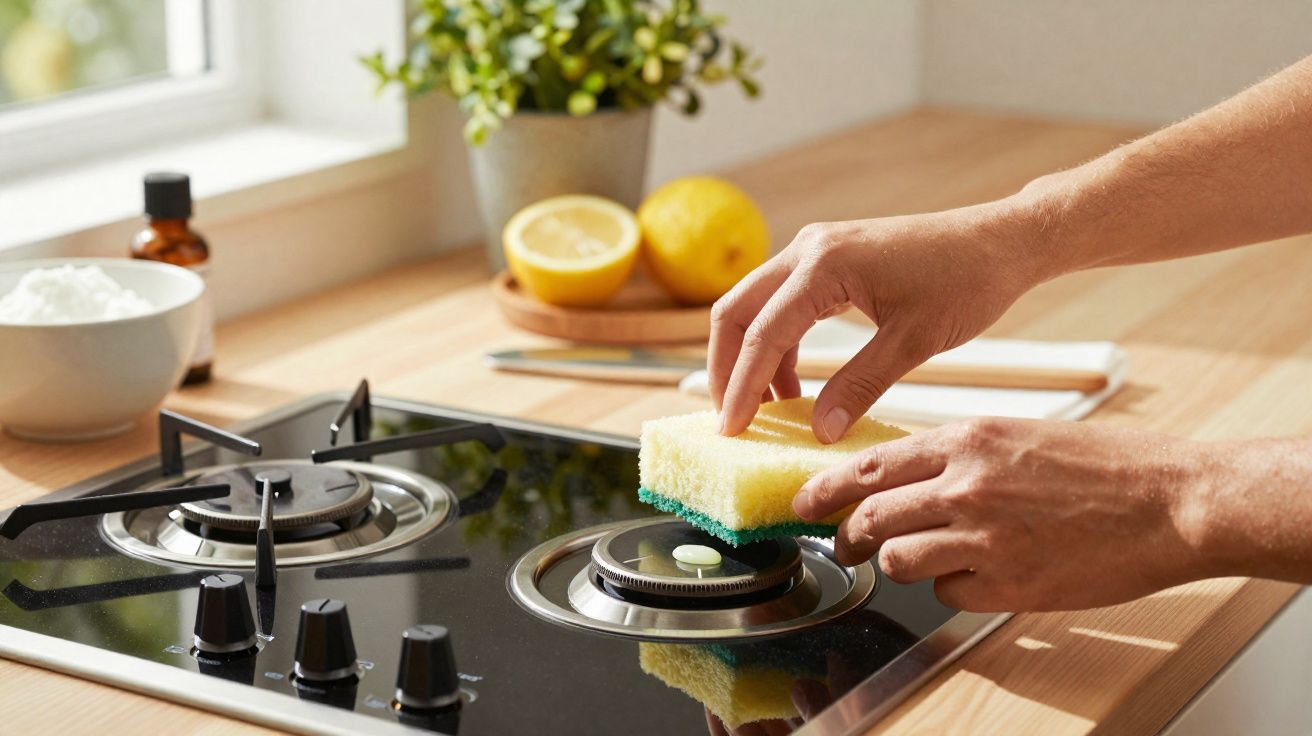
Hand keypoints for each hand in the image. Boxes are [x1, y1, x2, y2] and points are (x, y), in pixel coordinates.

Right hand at [708, 205, 1043, 441]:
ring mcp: (815, 251)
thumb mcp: (913, 342)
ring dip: (751, 359)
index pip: (761, 334)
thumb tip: (819, 432)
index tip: (731, 431)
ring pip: (755, 307)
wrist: (999, 242)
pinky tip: (794, 388)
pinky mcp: (828, 261)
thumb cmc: (966, 282)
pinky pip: (783, 306)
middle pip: (736, 311)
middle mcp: (808, 249)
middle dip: (726, 369)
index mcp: (823, 265)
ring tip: (764, 413)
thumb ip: (860, 386)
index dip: (741, 387)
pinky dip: (779, 347)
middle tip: (730, 422)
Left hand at [792, 417, 1214, 610]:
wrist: (1172, 501)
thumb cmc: (1107, 465)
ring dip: (897, 563)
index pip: (871, 464)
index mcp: (968, 439)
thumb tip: (908, 474)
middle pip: (870, 516)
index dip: (827, 487)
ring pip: (898, 558)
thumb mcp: (1019, 436)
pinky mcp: (1009, 583)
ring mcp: (985, 536)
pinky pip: (947, 593)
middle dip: (847, 535)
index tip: (805, 501)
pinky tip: (976, 576)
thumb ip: (959, 454)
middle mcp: (966, 485)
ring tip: (912, 561)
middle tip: (844, 545)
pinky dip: (951, 589)